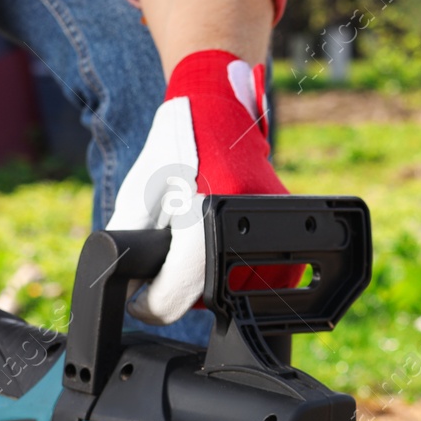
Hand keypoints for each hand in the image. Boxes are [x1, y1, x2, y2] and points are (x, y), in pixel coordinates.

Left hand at [107, 49, 297, 324]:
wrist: (214, 116)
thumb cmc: (172, 151)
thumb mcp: (136, 196)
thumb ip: (130, 246)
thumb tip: (130, 291)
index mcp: (202, 218)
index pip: (172, 300)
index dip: (148, 305)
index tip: (140, 297)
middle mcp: (244, 225)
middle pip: (204, 300)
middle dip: (182, 285)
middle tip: (172, 248)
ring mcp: (274, 226)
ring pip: (237, 291)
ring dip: (212, 278)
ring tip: (199, 238)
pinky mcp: (291, 225)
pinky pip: (266, 271)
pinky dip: (240, 268)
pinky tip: (225, 238)